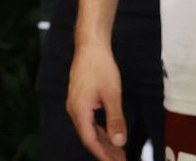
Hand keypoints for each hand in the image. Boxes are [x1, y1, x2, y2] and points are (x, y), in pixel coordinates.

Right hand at [67, 42, 127, 160]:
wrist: (90, 45)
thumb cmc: (100, 67)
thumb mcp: (112, 94)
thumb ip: (115, 119)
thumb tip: (119, 141)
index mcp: (79, 111)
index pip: (90, 141)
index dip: (103, 155)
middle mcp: (74, 109)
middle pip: (89, 137)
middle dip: (105, 151)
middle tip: (121, 160)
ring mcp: (76, 104)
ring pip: (89, 129)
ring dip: (104, 141)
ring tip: (118, 152)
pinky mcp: (80, 99)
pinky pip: (89, 121)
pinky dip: (100, 130)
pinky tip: (110, 134)